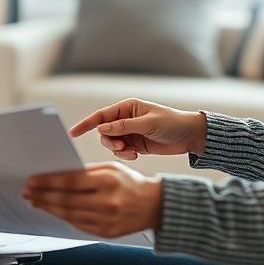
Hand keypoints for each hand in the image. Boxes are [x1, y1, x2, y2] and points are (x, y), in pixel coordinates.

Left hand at [22, 162, 161, 237]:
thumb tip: (57, 175)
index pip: (70, 182)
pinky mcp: (106, 233)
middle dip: (43, 195)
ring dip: (49, 207)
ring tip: (36, 201)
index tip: (32, 181)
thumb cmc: (130, 183)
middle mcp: (107, 202)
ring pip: (69, 215)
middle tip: (28, 192)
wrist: (155, 206)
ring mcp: (106, 220)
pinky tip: (54, 211)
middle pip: (66, 200)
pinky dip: (64, 217)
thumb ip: (86, 171)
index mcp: (107, 181)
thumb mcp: (111, 168)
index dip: (48, 182)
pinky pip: (78, 225)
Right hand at [69, 99, 206, 159]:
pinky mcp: (136, 145)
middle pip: (104, 132)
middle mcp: (126, 120)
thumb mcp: (148, 123)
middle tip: (121, 147)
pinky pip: (121, 152)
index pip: (101, 116)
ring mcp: (130, 133)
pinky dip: (124, 155)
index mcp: (127, 108)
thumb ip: (124, 126)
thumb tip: (102, 128)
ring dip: (118, 150)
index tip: (73, 133)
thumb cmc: (172, 123)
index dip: (86, 124)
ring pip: (112, 143)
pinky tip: (135, 156)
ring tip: (131, 153)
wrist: (190, 136)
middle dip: (109, 141)